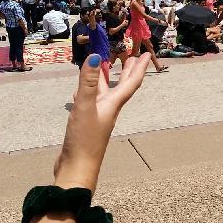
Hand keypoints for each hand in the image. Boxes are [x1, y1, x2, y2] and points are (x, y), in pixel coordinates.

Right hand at [54, 52, 150, 192]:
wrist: (77, 169)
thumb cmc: (84, 140)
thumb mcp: (85, 107)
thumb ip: (89, 82)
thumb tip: (96, 56)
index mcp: (113, 104)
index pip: (130, 82)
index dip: (139, 67)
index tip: (145, 53)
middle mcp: (109, 109)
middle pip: (121, 86)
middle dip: (127, 71)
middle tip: (131, 56)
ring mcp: (98, 117)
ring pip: (104, 93)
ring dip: (106, 79)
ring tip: (104, 66)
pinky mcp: (86, 124)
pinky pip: (90, 103)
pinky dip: (87, 93)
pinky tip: (79, 91)